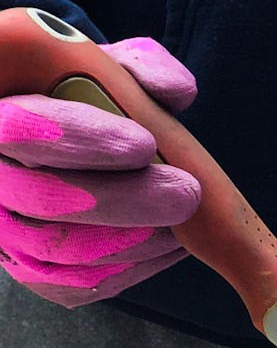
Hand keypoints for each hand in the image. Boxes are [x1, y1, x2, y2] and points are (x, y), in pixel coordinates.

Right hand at [0, 38, 200, 305]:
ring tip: (186, 219)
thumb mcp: (102, 63)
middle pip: (40, 199)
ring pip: (58, 250)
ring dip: (133, 240)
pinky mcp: (23, 266)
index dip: (79, 139)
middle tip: (187, 195)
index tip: (145, 144)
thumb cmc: (80, 93)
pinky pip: (70, 284)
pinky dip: (127, 270)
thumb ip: (139, 66)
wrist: (58, 133)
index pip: (15, 127)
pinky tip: (168, 245)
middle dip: (122, 200)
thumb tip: (175, 92)